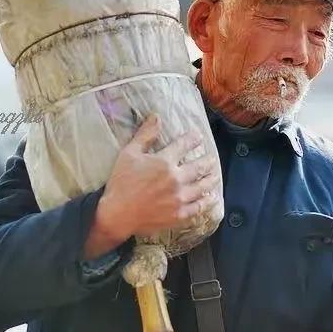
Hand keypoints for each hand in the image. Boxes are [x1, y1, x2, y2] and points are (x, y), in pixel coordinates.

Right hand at [84, 114, 218, 258]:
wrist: (117, 215)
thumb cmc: (121, 183)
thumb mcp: (129, 154)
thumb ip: (145, 135)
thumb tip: (157, 116)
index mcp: (164, 161)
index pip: (184, 145)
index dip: (193, 139)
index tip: (198, 137)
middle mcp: (176, 178)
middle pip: (199, 166)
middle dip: (207, 161)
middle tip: (211, 159)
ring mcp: (180, 198)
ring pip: (203, 186)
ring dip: (211, 179)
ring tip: (215, 175)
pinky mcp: (180, 214)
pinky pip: (199, 207)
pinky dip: (207, 201)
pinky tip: (211, 198)